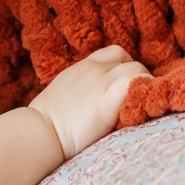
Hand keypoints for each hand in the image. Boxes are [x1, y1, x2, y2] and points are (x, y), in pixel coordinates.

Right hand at [25, 45, 147, 159]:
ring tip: (143, 105)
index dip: (125, 65)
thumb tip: (89, 102)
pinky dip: (144, 91)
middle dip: (138, 77)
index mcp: (81, 67)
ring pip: (137, 69)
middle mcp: (93, 70)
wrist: (39, 132)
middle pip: (129, 61)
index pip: (113, 53)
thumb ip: (79, 90)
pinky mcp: (109, 99)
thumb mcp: (62, 94)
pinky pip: (136, 82)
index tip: (125, 83)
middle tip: (137, 98)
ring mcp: (101, 82)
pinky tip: (143, 107)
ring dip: (145, 85)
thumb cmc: (45, 122)